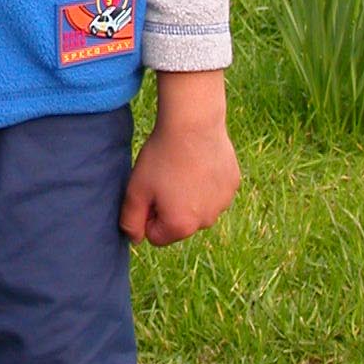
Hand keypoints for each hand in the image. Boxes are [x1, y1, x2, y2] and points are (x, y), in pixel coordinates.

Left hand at [119, 70, 239, 247]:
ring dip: (190, 194)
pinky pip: (214, 190)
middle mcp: (206, 222)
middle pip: (179, 222)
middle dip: (170, 206)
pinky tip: (199, 160)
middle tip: (165, 175)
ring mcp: (223, 203)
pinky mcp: (232, 184)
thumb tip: (135, 240)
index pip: (156, 235)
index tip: (149, 189)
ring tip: (182, 166)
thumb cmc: (162, 156)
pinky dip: (206, 180)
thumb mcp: (135, 189)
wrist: (193, 123)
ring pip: (199, 206)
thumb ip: (130, 220)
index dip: (147, 213)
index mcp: (180, 227)